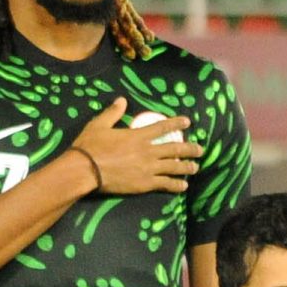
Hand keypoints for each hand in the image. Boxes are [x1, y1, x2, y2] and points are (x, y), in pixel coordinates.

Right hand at [71, 97, 203, 195]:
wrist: (85, 169)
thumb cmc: (90, 146)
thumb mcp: (99, 125)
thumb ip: (112, 113)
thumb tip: (121, 100)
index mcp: (138, 136)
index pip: (162, 127)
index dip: (176, 123)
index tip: (187, 122)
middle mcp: (148, 151)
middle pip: (175, 149)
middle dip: (190, 149)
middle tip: (201, 150)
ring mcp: (149, 168)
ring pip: (174, 167)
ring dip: (187, 167)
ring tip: (196, 167)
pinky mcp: (146, 183)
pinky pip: (166, 184)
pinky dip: (176, 185)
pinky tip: (184, 186)